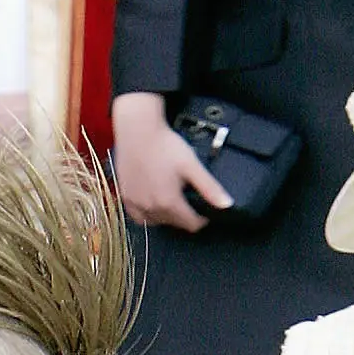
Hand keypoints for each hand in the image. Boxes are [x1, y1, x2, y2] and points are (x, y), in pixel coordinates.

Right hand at [112, 89, 232, 233]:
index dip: (202, 218)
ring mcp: (136, 204)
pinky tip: (153, 202)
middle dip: (185, 214)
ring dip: (167, 215)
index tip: (205, 207)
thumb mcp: (192, 165)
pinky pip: (139, 217)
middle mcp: (152, 208)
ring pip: (156, 221)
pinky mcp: (125, 198)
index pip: (192, 224)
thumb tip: (228, 205)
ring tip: (172, 198)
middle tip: (188, 196)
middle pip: (175, 223)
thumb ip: (209, 188)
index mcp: (170, 203)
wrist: (137, 131)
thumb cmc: (165, 145)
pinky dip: (148, 214)